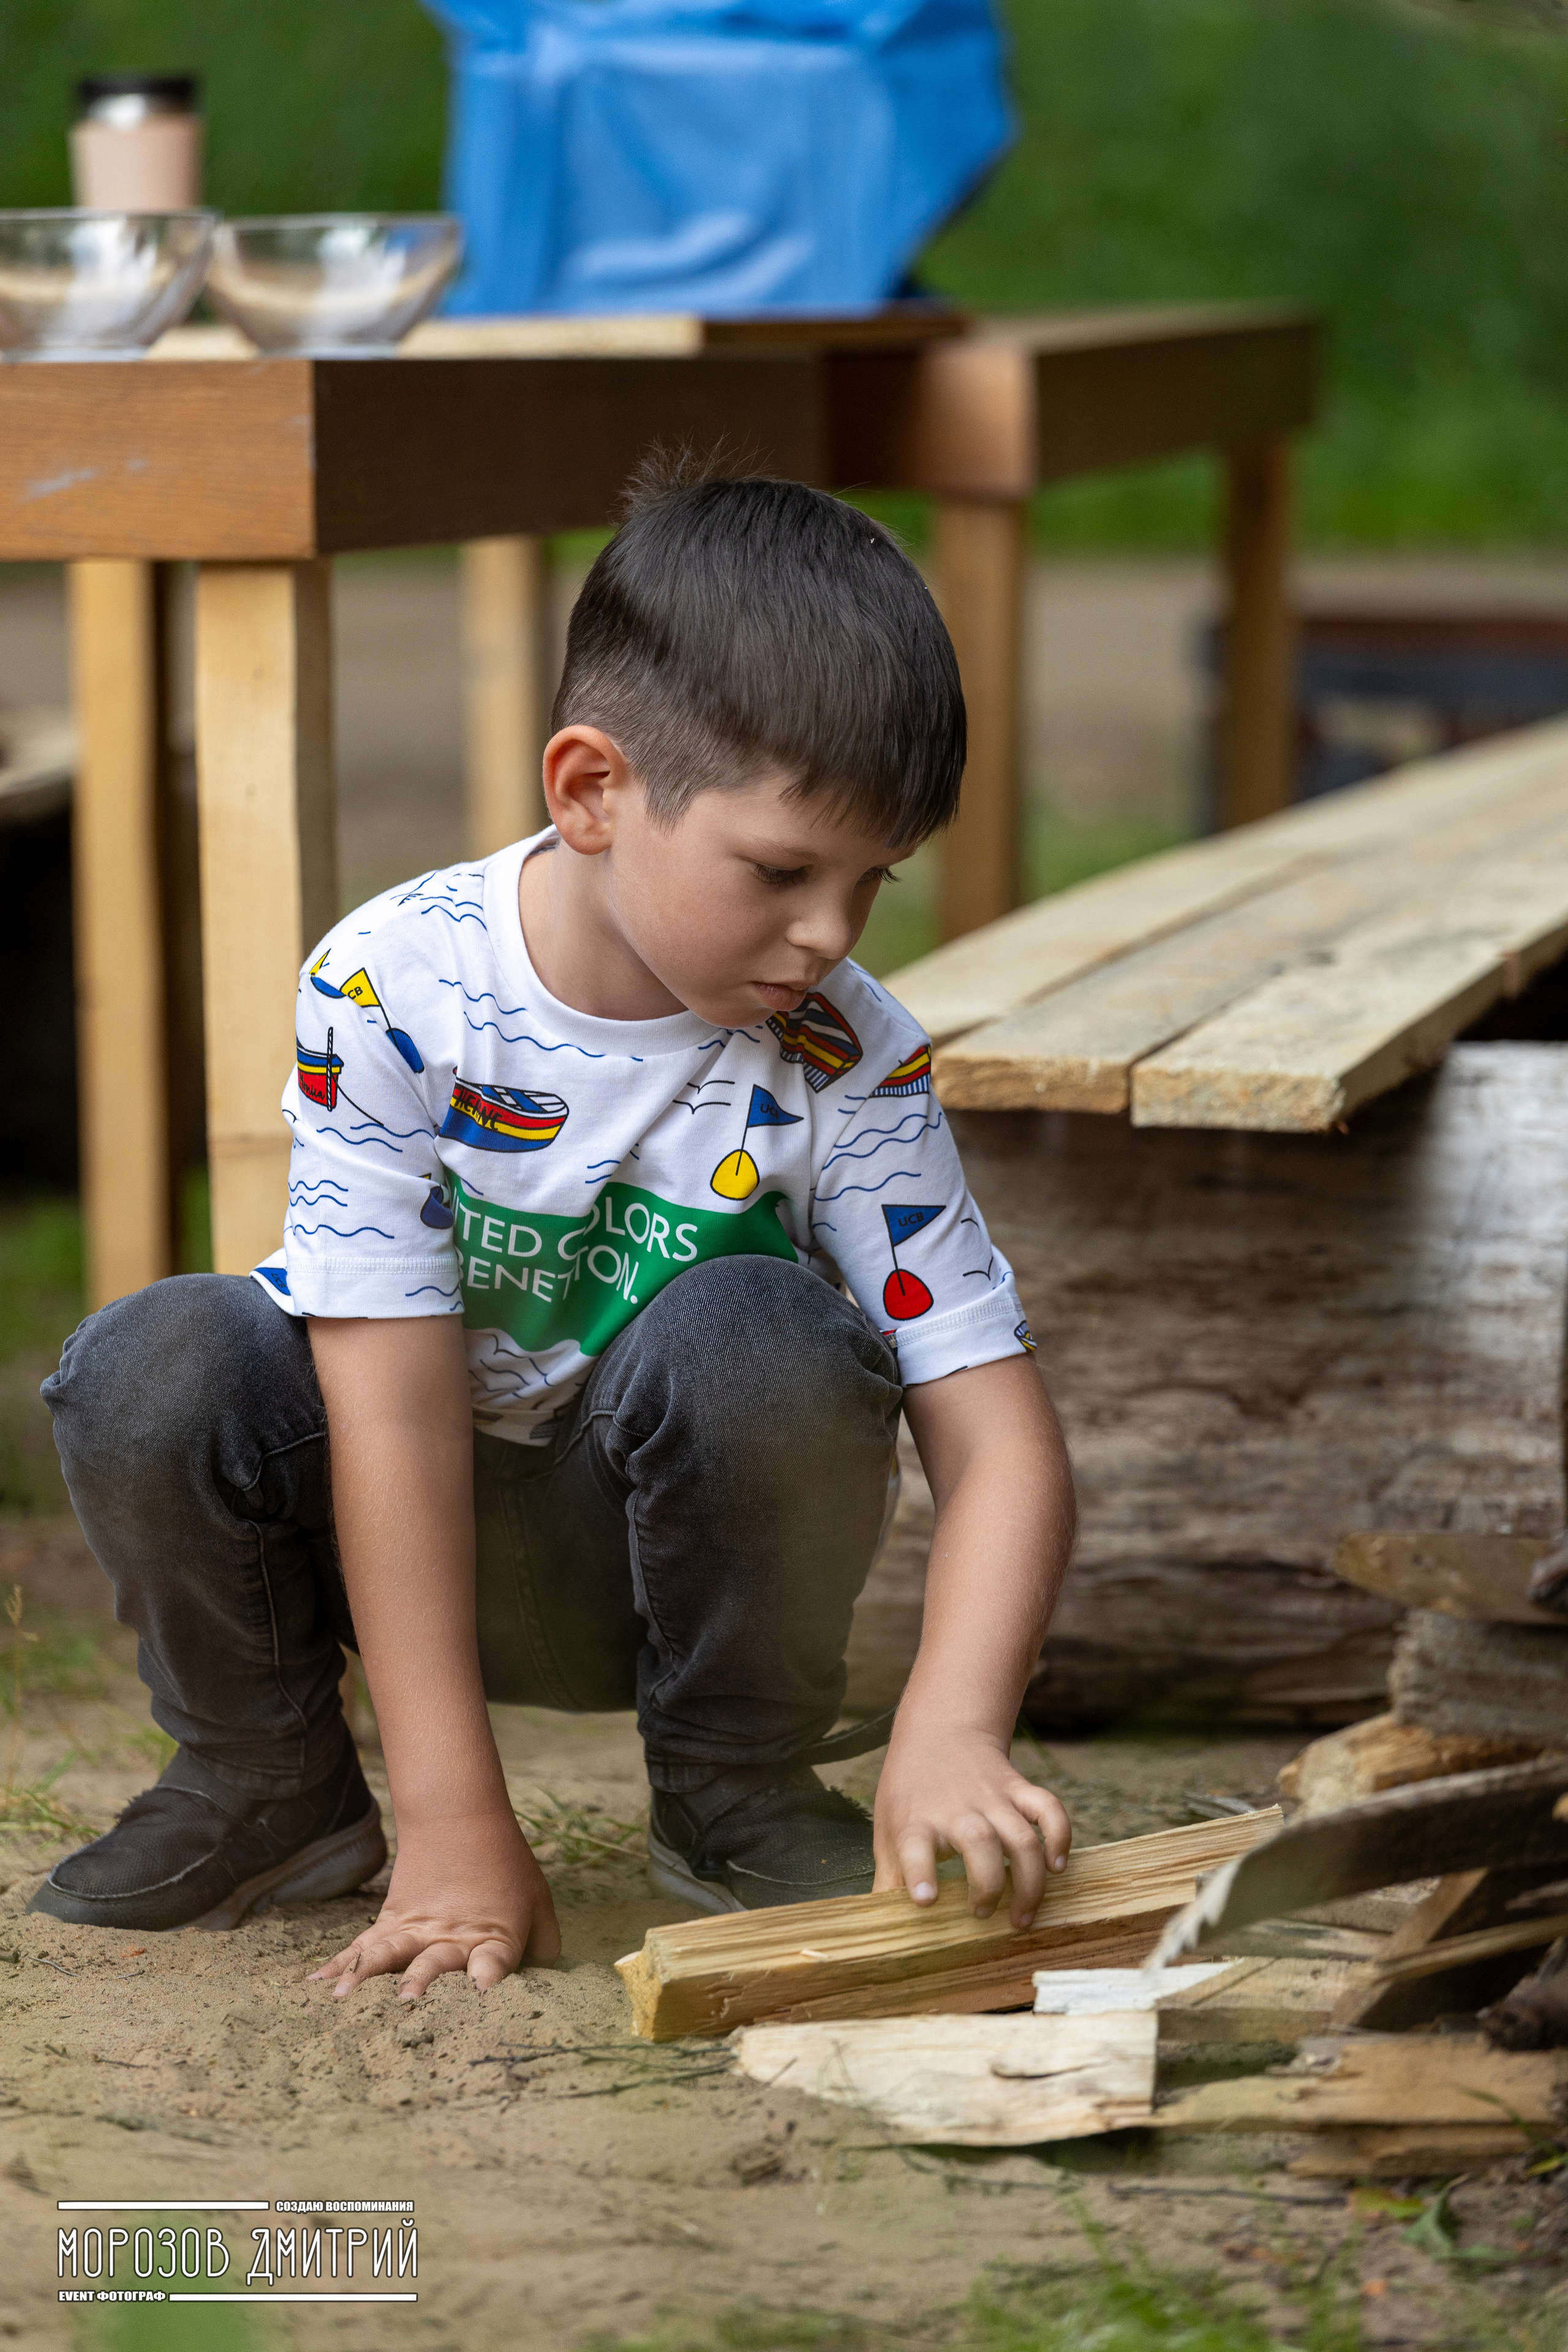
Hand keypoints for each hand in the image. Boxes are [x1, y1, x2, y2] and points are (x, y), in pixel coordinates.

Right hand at [307, 1809, 560, 1998]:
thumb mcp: (538, 1899)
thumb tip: (545, 1978)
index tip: (482, 1987)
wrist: (460, 1817)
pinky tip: (315, 1983)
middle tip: (406, 2000)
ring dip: (366, 1975)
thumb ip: (544, 1943)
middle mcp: (451, 1936)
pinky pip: (362, 1945)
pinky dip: (339, 1963)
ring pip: (387, 1954)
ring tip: (343, 1997)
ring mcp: (416, 1929)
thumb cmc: (505, 1864)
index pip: (495, 1958)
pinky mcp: (392, 1921)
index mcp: (494, 1934)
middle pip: (434, 1962)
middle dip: (421, 1982)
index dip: (490, 1973)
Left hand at [872, 1725, 1070, 1931]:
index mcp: (916, 1821)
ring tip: (1022, 1916)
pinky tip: (1057, 1867)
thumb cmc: (910, 1792)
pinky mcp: (1017, 1788)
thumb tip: (879, 1927)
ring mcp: (991, 1797)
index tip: (925, 1901)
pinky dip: (1060, 1837)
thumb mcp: (888, 1829)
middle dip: (988, 1885)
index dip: (919, 1873)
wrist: (940, 1731)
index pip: (914, 1845)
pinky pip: (1048, 1808)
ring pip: (1020, 1836)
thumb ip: (889, 1878)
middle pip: (980, 1843)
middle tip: (982, 1914)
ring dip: (1029, 1880)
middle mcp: (956, 1808)